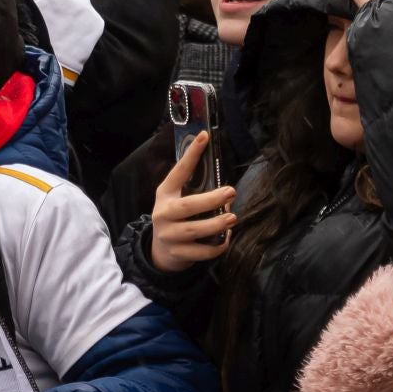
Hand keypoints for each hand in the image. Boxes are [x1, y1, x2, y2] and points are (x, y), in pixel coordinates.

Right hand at [146, 129, 235, 271]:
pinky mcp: (177, 254)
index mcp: (165, 195)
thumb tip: (227, 191)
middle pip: (187, 206)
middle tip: (230, 192)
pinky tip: (226, 238)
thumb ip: (196, 192)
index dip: (191, 155)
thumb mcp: (177, 201)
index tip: (204, 137)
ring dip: (216, 224)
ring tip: (232, 218)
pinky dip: (216, 246)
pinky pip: (201, 251)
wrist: (160, 252)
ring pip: (194, 230)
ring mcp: (168, 235)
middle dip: (211, 199)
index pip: (178, 172)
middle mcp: (163, 214)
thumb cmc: (176, 220)